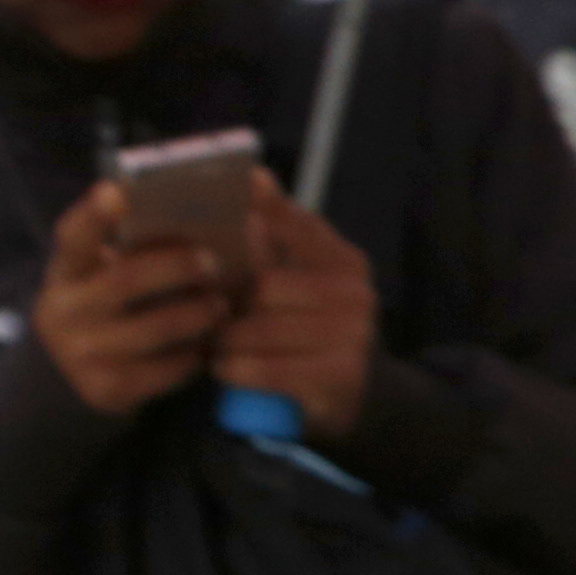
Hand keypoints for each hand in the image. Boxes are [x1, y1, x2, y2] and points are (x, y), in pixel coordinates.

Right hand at [35, 179, 230, 418]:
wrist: (68, 376)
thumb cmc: (104, 305)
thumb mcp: (100, 273)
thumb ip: (132, 247)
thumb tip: (194, 212)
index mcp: (65, 271)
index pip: (73, 235)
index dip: (95, 214)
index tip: (119, 191)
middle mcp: (63, 311)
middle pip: (125, 280)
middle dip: (176, 267)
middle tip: (212, 261)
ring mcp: (81, 354)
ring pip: (155, 329)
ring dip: (197, 314)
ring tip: (220, 305)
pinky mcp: (106, 390)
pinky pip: (165, 369)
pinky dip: (193, 354)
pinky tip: (206, 344)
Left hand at [212, 172, 378, 447]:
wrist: (357, 394)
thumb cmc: (309, 329)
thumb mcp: (301, 284)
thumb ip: (275, 242)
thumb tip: (251, 181)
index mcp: (344, 262)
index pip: (302, 226)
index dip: (272, 206)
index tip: (247, 181)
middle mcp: (354, 293)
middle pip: (263, 285)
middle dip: (230, 303)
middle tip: (218, 315)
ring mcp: (352, 335)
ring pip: (256, 329)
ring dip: (227, 341)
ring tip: (223, 345)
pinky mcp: (337, 377)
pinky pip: (260, 367)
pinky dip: (234, 369)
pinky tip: (229, 368)